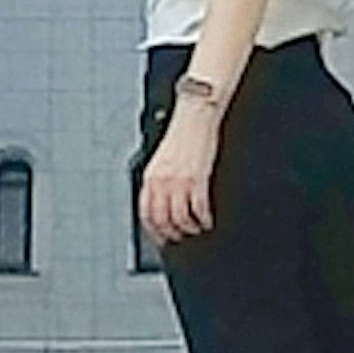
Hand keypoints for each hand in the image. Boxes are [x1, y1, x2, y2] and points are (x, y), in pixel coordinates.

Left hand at [140, 102, 219, 247]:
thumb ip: (158, 181)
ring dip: (190, 229)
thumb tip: (161, 202)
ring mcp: (180, 182)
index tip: (161, 238)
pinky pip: (200, 210)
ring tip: (196, 229)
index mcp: (150, 176)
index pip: (146, 213)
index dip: (153, 231)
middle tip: (181, 237)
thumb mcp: (161, 159)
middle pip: (162, 221)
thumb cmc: (181, 133)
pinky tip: (207, 220)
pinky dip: (204, 220)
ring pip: (181, 220)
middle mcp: (162, 181)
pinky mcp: (198, 180)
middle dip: (172, 234)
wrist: (196, 114)